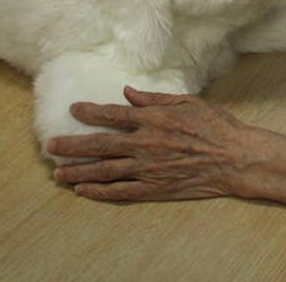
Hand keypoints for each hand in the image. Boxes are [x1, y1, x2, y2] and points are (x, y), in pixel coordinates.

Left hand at [47, 87, 252, 201]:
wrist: (235, 157)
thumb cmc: (215, 126)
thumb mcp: (187, 102)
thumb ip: (154, 99)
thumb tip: (127, 92)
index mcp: (152, 120)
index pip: (112, 115)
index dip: (90, 112)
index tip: (73, 110)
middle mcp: (144, 144)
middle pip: (99, 145)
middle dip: (72, 146)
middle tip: (50, 147)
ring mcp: (148, 169)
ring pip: (104, 171)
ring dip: (78, 172)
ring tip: (58, 173)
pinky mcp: (155, 189)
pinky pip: (121, 191)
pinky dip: (100, 192)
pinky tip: (83, 191)